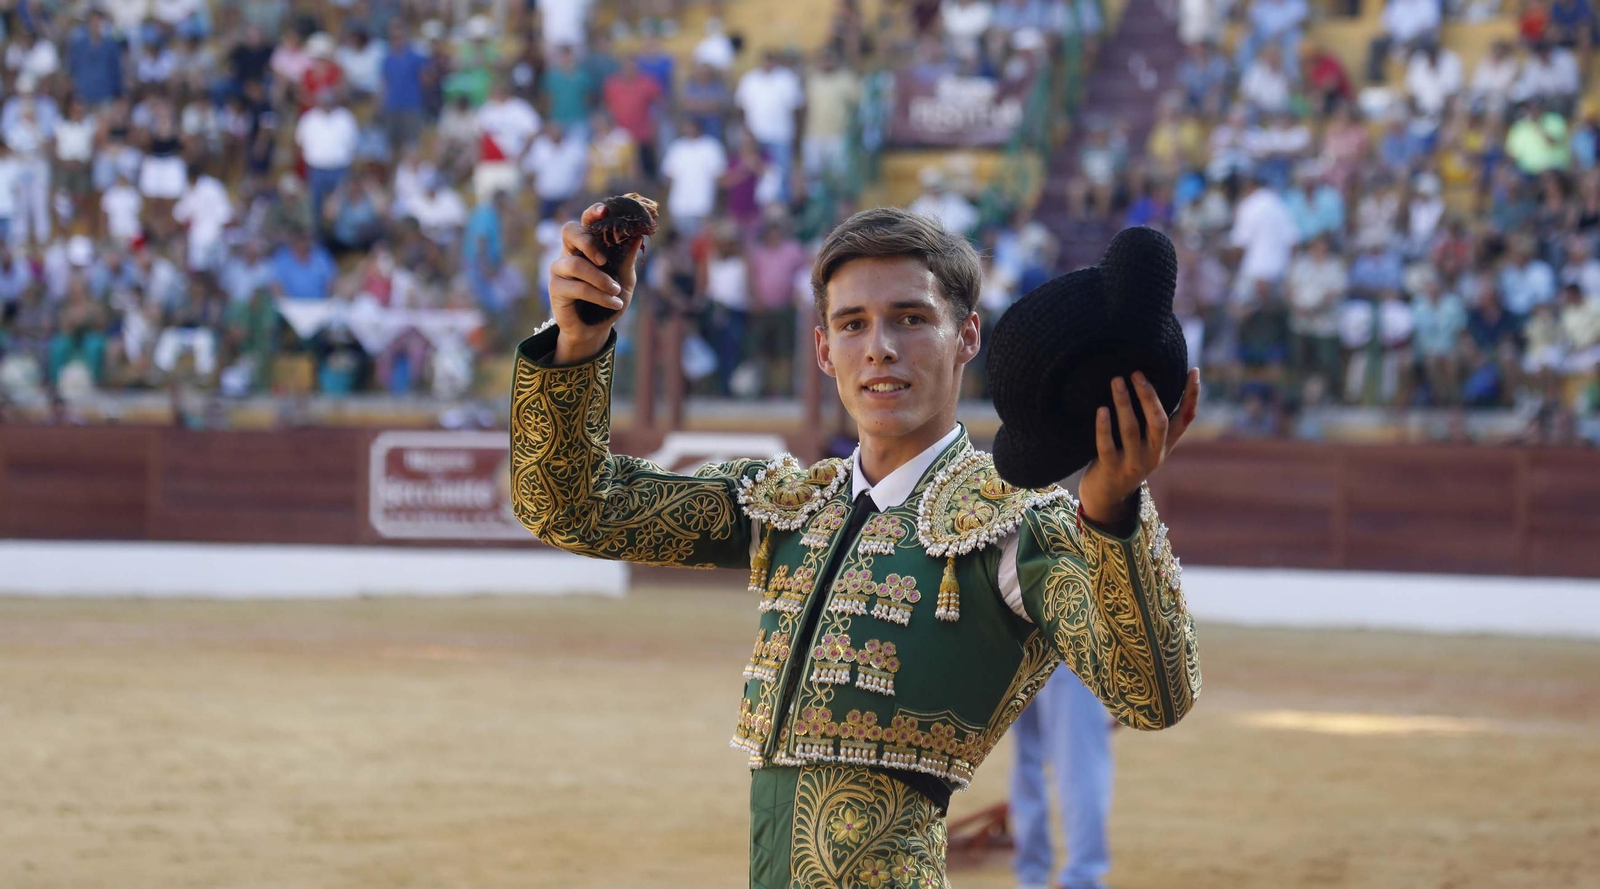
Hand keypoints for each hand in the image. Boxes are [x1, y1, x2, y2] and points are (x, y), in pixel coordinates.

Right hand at [549, 202, 643, 363]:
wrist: (598, 329)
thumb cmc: (611, 298)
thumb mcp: (625, 278)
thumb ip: (628, 258)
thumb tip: (639, 235)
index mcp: (588, 245)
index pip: (586, 221)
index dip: (593, 213)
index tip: (605, 211)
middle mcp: (571, 252)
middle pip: (569, 231)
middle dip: (587, 241)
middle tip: (603, 259)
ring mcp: (560, 269)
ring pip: (575, 264)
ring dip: (600, 279)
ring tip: (616, 291)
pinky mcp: (556, 288)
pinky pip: (577, 287)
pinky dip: (599, 295)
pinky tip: (614, 303)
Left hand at [1078, 368, 1200, 526]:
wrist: (1107, 497)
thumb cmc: (1126, 459)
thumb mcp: (1145, 444)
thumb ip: (1151, 421)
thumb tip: (1150, 382)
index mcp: (1165, 445)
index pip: (1186, 419)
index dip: (1192, 396)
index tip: (1194, 370)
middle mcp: (1153, 454)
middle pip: (1159, 422)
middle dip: (1149, 396)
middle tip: (1136, 373)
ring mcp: (1133, 463)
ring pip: (1131, 430)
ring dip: (1124, 403)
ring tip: (1116, 381)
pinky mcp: (1111, 469)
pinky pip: (1107, 446)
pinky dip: (1104, 427)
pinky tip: (1101, 409)